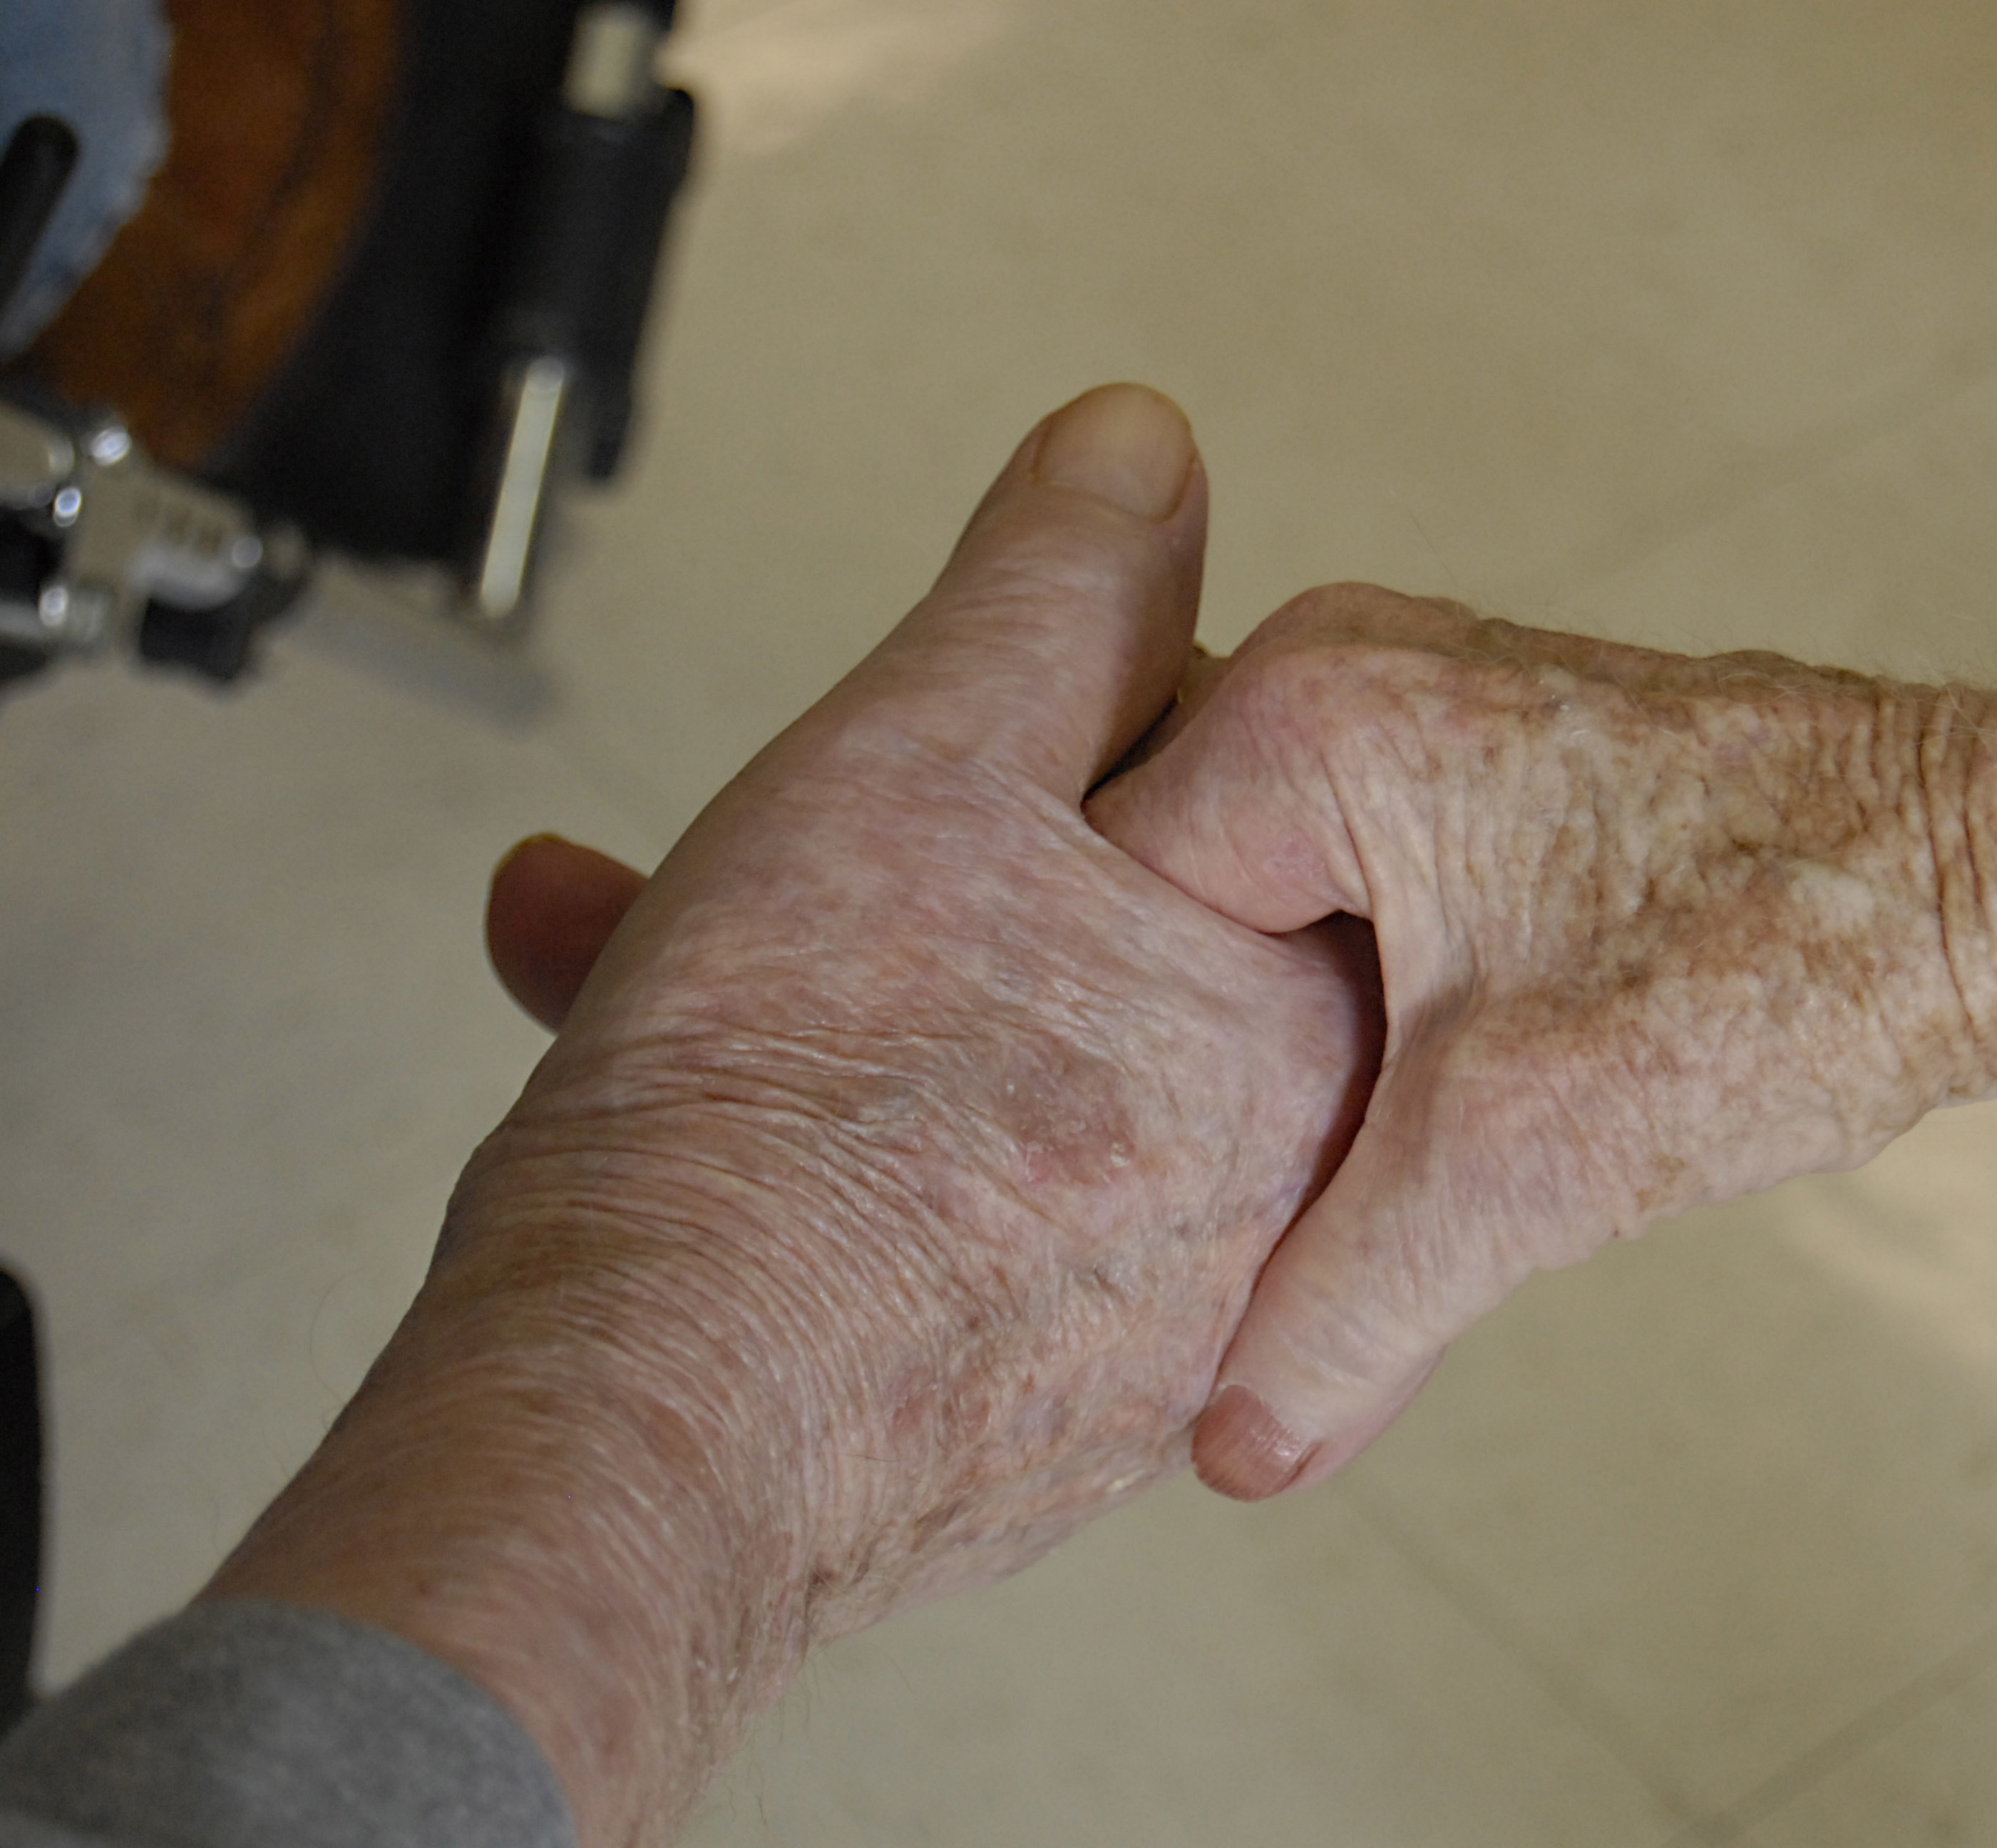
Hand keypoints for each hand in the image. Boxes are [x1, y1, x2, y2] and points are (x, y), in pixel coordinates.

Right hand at [206, 386, 1379, 1845]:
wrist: (642, 1434)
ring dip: (822, 995)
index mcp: (1303, 1011)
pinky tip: (695, 1122)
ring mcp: (1161, 1324)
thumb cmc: (788, 1109)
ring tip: (653, 961)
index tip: (933, 751)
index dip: (1043, 722)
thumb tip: (1143, 450)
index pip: (1227, 785)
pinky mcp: (1040, 1422)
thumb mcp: (929, 744)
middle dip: (897, 862)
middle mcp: (1279, 1187)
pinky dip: (839, 1158)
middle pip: (1099, 941)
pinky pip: (957, 1227)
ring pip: (1005, 1082)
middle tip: (766, 867)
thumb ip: (1059, 586)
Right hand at [1091, 535, 1996, 1500]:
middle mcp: (1342, 667)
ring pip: (1274, 919)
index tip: (1162, 1209)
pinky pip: (1363, 890)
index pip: (1092, 922)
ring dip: (1301, 1054)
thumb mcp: (1517, 1170)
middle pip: (1175, 921)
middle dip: (1216, 1075)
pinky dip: (1375, 1006)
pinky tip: (1410, 1108)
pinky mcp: (1497, 756)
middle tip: (1245, 1211)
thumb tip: (1226, 1450)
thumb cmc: (1783, 968)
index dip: (1124, 1089)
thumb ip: (1340, 1313)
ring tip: (1335, 1172)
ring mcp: (1424, 701)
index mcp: (1301, 712)